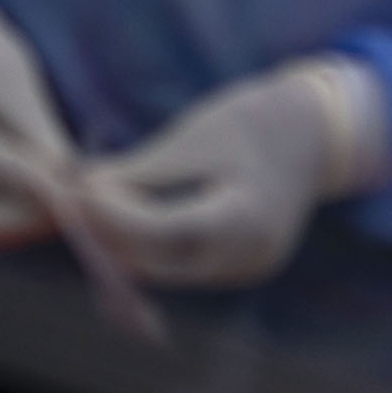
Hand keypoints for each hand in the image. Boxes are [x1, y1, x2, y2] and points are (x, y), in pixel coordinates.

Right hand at [0, 0, 74, 251]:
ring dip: (17, 228)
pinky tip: (40, 208)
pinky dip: (4, 220)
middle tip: (71, 213)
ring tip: (62, 209)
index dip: (32, 183)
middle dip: (21, 225)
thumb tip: (69, 188)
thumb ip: (37, 134)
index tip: (72, 193)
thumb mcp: (12, 81)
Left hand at [77, 57, 390, 289]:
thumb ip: (139, 169)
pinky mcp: (243, 267)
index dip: (111, 214)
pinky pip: (187, 266)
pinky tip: (133, 217)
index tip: (77, 190)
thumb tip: (80, 188)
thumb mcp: (194, 136)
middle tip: (75, 202)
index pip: (159, 231)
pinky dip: (156, 246)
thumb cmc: (254, 122)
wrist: (316, 132)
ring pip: (168, 270)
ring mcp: (248, 269)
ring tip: (97, 207)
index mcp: (241, 218)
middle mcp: (247, 256)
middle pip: (158, 262)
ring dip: (128, 243)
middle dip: (110, 235)